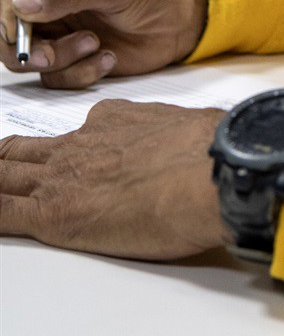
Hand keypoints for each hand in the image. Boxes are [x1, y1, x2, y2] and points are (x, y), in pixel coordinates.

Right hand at [0, 0, 206, 87]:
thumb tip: (21, 3)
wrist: (179, 20)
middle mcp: (46, 7)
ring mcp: (57, 35)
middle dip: (24, 48)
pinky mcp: (72, 61)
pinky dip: (81, 73)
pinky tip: (108, 58)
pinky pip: (57, 78)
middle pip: (6, 33)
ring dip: (60, 59)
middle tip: (48, 54)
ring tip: (95, 43)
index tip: (12, 29)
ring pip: (30, 60)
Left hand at [0, 100, 226, 258]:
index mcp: (112, 121)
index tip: (57, 157)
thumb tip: (182, 145)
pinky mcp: (52, 214)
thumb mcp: (186, 126)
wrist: (208, 171)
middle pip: (24, 151)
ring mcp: (61, 178)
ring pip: (2, 175)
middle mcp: (80, 145)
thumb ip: (169, 134)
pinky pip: (0, 211)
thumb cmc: (210, 154)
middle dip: (4, 158)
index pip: (73, 136)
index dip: (58, 149)